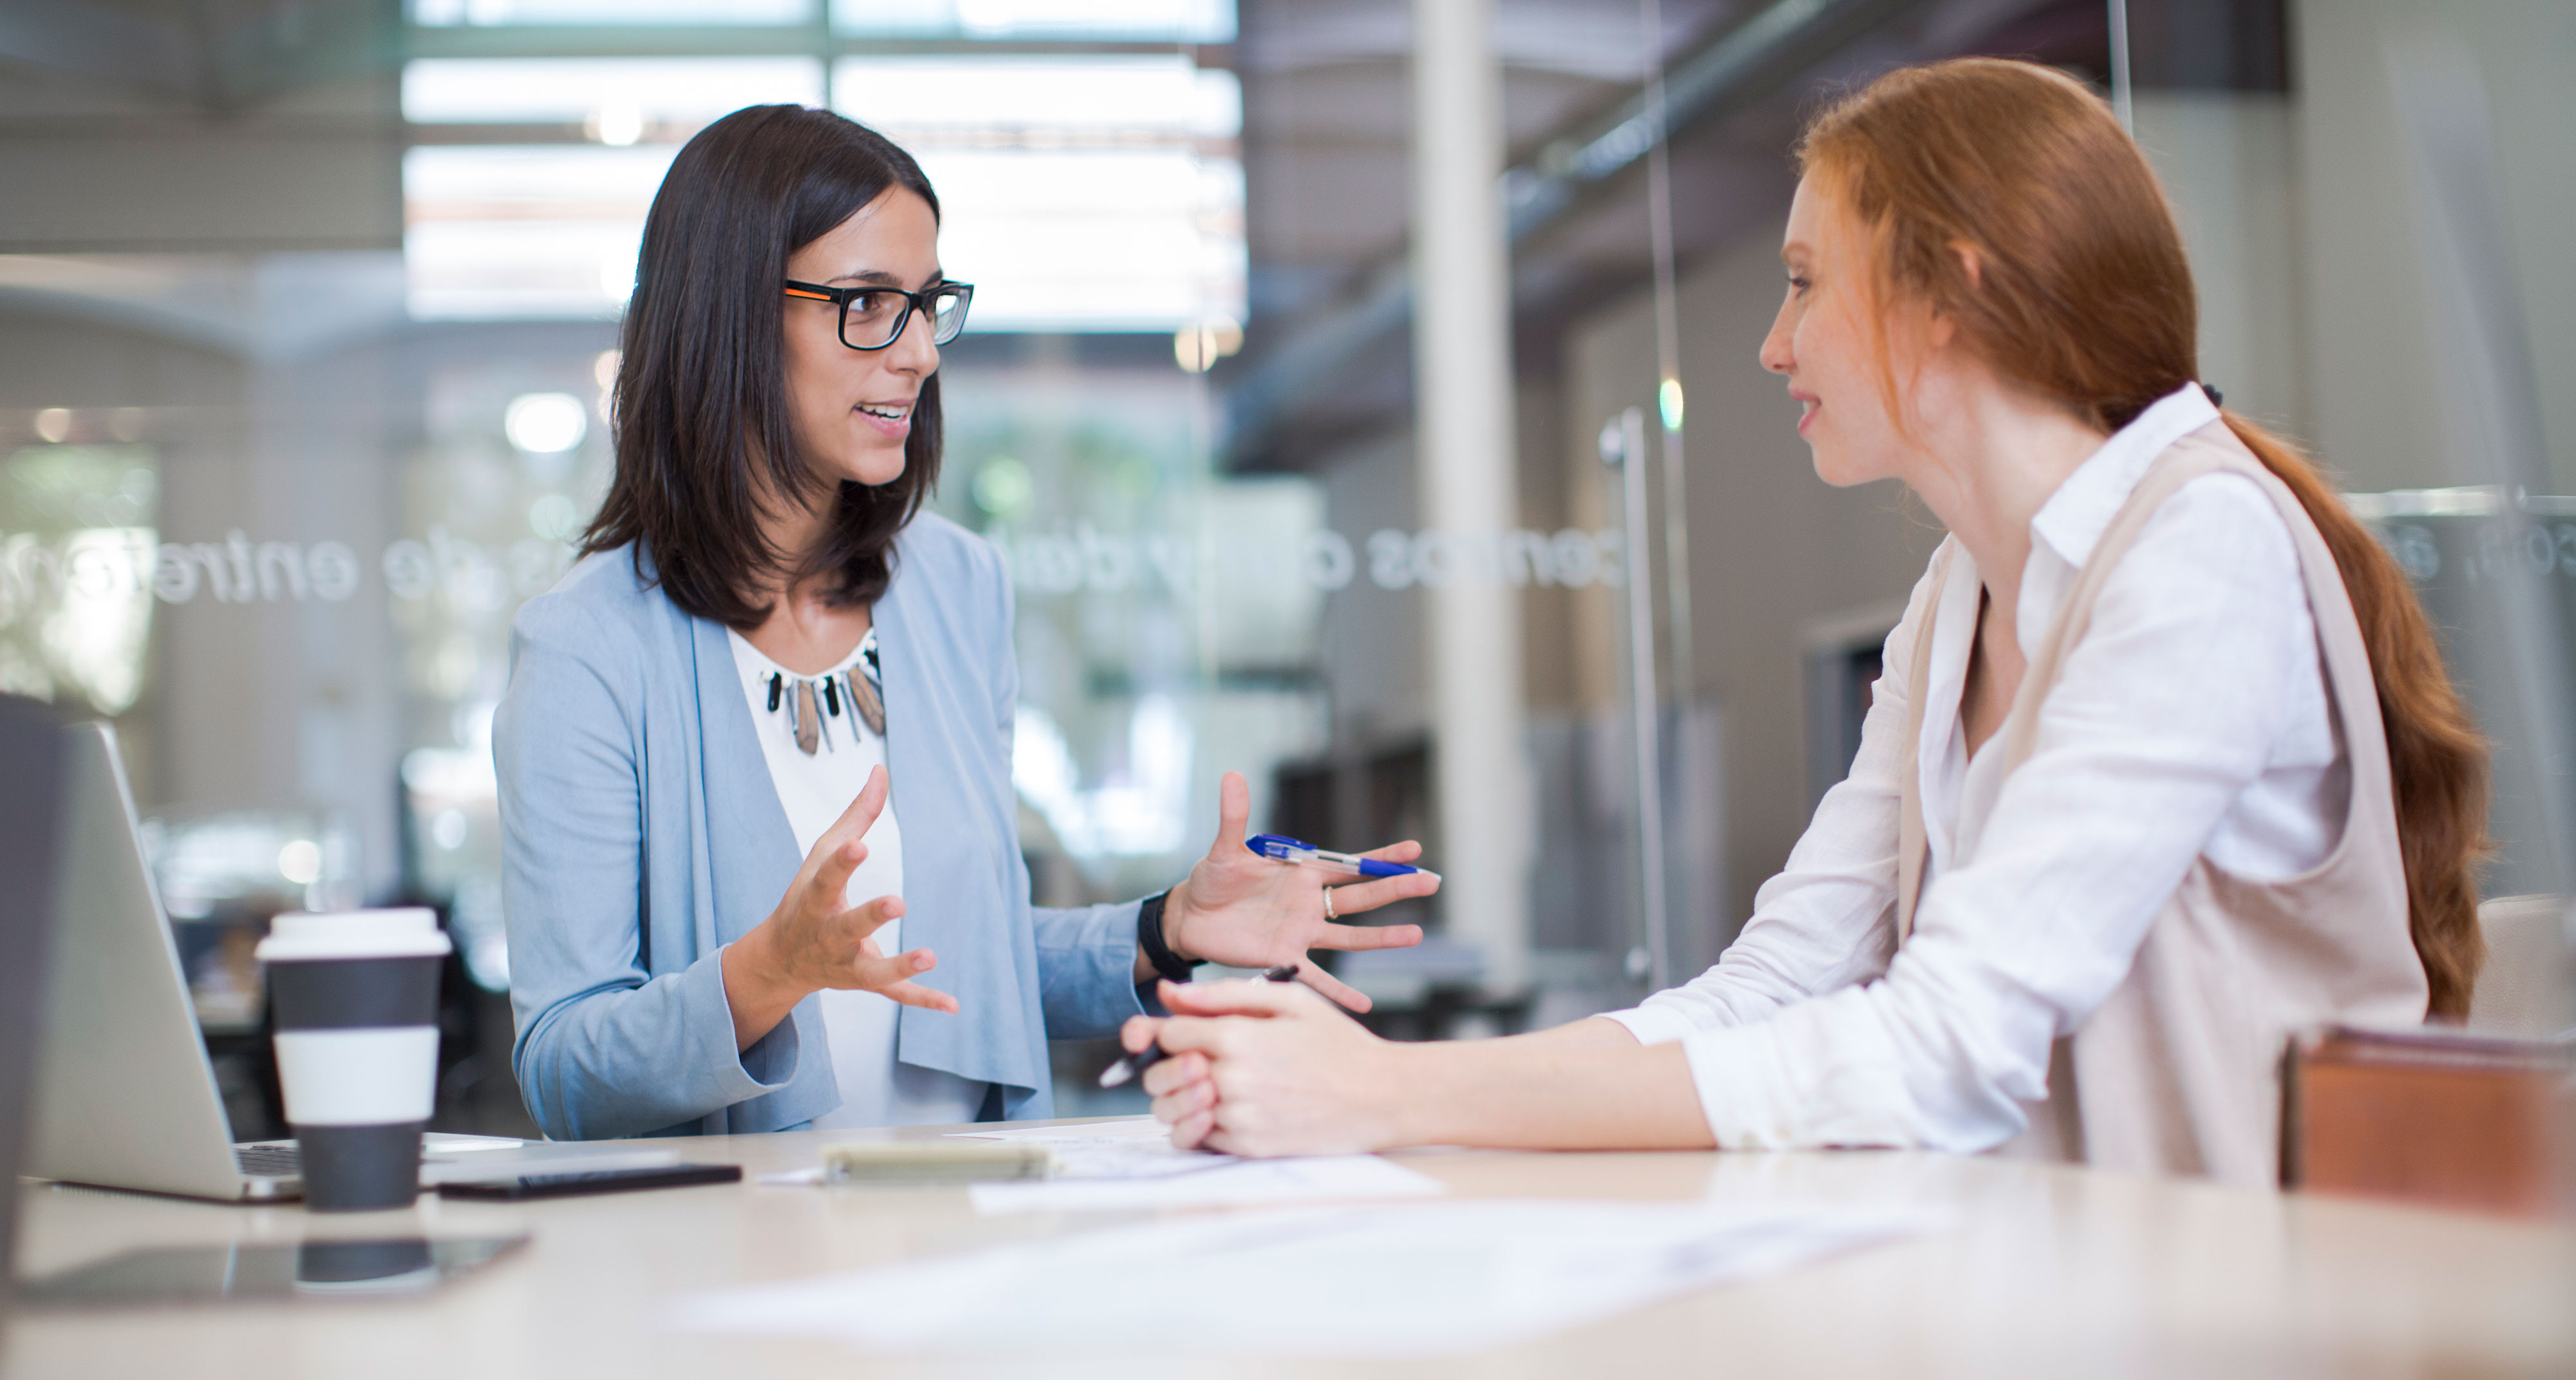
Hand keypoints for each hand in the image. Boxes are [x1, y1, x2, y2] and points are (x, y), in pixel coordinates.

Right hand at [722, 766, 958, 1050]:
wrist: (781, 959)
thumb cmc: (807, 896)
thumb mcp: (822, 854)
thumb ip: (857, 815)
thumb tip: (881, 770)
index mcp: (815, 898)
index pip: (827, 877)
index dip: (842, 862)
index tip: (859, 847)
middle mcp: (827, 934)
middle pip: (847, 926)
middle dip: (869, 917)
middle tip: (896, 902)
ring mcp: (845, 963)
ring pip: (873, 969)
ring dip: (899, 964)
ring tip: (930, 956)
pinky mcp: (864, 983)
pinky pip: (894, 995)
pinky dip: (923, 1000)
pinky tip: (953, 1004)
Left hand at [1120, 977, 1407, 1156]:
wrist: (1381, 1096)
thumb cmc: (1338, 1044)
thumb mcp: (1289, 1001)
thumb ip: (1225, 994)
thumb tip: (1170, 993)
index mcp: (1237, 1037)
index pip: (1167, 1034)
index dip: (1170, 1030)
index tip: (1186, 1032)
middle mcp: (1231, 1080)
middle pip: (1160, 1076)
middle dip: (1167, 1065)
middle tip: (1194, 1061)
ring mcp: (1239, 1118)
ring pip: (1175, 1111)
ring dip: (1182, 1097)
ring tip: (1212, 1085)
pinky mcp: (1248, 1147)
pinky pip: (1200, 1138)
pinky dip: (1204, 1124)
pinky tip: (1232, 1107)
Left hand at [1156, 771, 1433, 1010]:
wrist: (1190, 917)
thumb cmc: (1211, 879)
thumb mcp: (1225, 848)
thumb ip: (1234, 816)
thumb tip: (1231, 774)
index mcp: (1302, 872)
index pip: (1349, 864)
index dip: (1381, 857)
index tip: (1415, 849)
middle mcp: (1309, 902)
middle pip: (1361, 897)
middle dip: (1396, 888)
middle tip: (1432, 881)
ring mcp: (1300, 932)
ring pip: (1349, 936)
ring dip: (1381, 937)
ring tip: (1416, 935)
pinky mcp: (1283, 957)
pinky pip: (1315, 977)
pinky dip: (1338, 992)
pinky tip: (1363, 1005)